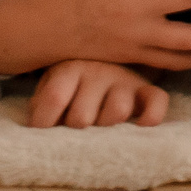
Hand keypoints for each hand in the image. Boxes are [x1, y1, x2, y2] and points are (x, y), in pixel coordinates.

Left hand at [28, 60, 169, 128]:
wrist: (106, 56)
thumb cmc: (73, 81)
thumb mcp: (51, 82)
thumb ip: (41, 102)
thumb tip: (34, 128)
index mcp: (69, 69)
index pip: (55, 98)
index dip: (45, 122)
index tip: (40, 135)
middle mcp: (98, 72)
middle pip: (83, 116)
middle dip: (75, 129)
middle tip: (74, 131)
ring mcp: (124, 80)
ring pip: (117, 111)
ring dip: (107, 126)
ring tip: (100, 130)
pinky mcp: (147, 90)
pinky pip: (157, 102)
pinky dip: (151, 117)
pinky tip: (139, 126)